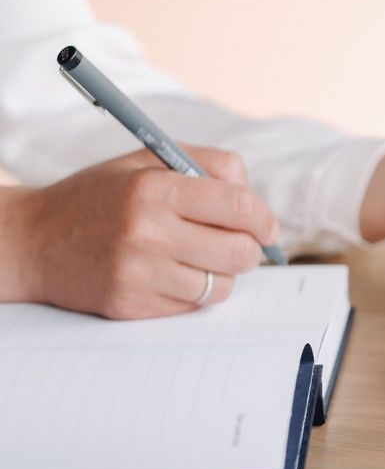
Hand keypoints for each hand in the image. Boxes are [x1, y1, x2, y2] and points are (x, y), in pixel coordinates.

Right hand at [0, 147, 279, 318]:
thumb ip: (208, 165)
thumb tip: (255, 198)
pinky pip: (192, 306)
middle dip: (249, 249)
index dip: (264, 220)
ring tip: (196, 257)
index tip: (266, 227)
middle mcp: (147, 232)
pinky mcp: (131, 306)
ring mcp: (139, 274)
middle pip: (240, 253)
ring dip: (220, 274)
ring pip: (221, 286)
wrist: (34, 241)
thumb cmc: (101, 196)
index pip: (239, 207)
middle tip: (238, 244)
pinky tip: (170, 274)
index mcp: (154, 189)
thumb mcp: (148, 161)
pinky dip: (193, 292)